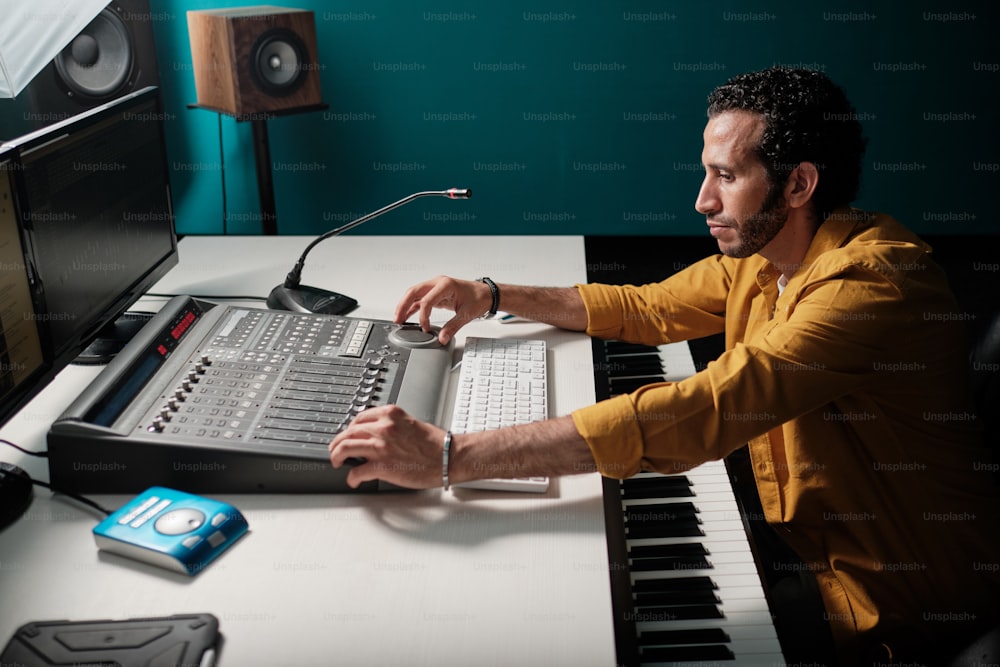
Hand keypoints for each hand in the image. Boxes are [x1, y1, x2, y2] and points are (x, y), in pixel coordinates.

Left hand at [328, 405, 445, 488]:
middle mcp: (383, 428)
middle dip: (337, 442)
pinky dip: (352, 477)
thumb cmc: (436, 444)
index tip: (347, 434)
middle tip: (335, 450)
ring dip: (336, 456)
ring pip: (344, 448)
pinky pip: (357, 472)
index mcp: (390, 415)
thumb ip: (392, 426)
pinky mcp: (382, 466)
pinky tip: (353, 480)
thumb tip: (378, 435)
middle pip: (347, 432)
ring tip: (336, 462)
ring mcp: (381, 447)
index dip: (349, 428)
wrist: (449, 457)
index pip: (358, 418)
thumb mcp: (410, 423)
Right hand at [394, 275, 489, 344]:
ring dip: (405, 305)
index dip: (423, 316)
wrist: (486, 294)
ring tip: (398, 319)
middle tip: (397, 319)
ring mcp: (436, 287)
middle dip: (403, 305)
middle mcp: (438, 283)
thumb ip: (453, 327)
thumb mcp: (467, 314)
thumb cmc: (479, 298)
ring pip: (414, 294)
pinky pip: (420, 299)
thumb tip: (442, 338)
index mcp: (445, 285)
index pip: (427, 300)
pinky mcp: (436, 293)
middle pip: (414, 292)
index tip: (425, 328)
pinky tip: (407, 316)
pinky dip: (413, 307)